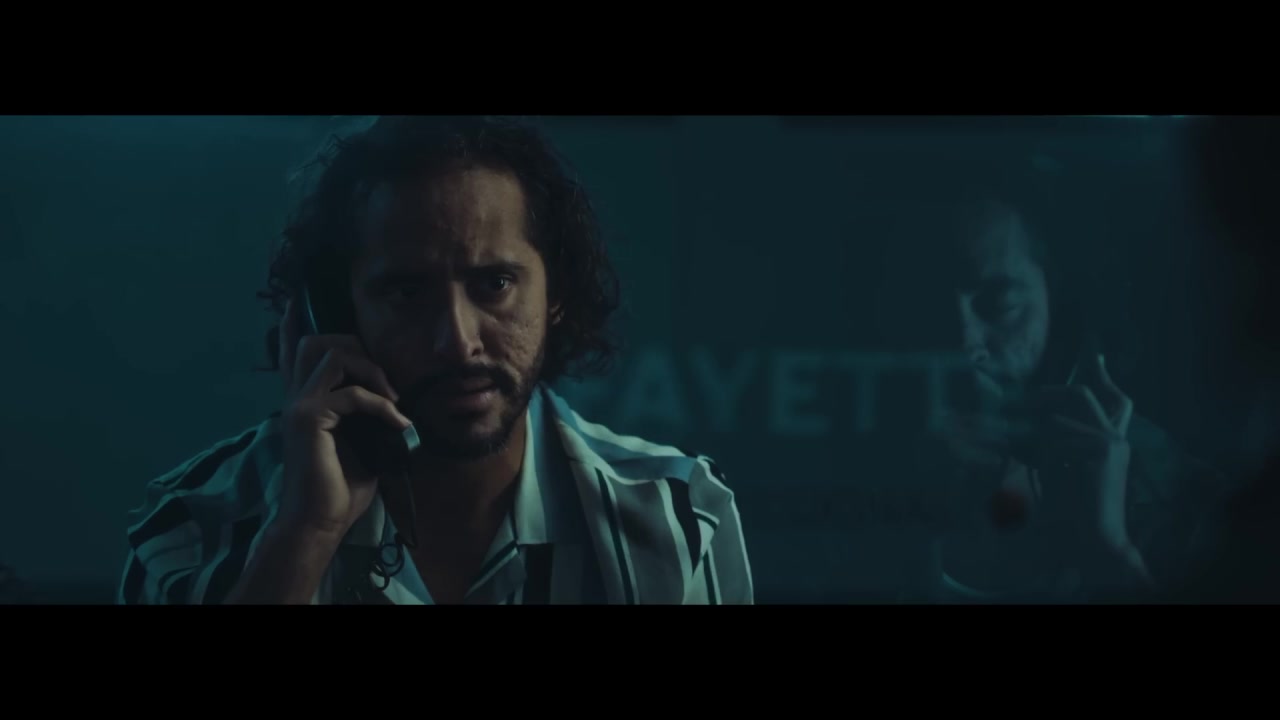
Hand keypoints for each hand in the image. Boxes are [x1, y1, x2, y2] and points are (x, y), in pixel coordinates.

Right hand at [276, 298, 411, 539]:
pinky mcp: (307, 418)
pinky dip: (382, 406)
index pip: (296, 351)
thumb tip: (395, 399)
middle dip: (359, 348)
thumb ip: (365, 413)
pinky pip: (351, 393)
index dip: (299, 322)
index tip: (302, 299)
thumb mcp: (361, 441)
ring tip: (393, 399)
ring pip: (333, 354)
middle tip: (387, 383)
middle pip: (317, 339)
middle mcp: (295, 396)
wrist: (319, 522)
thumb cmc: (340, 488)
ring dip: (372, 369)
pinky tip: (399, 426)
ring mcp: (298, 405)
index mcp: (304, 400)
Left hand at [1026, 354, 1149, 583]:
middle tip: (1019, 401)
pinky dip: (1038, 453)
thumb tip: (1017, 424)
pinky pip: (1057, 440)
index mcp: (1109, 441)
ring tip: (1017, 454)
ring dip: (1029, 436)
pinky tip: (1036, 470)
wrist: (1095, 541)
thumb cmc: (1072, 511)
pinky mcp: (1103, 451)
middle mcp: (1115, 438)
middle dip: (1047, 394)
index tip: (1095, 356)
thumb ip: (1047, 444)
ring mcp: (1111, 443)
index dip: (1104, 377)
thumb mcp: (1056, 469)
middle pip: (1081, 396)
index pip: (1115, 400)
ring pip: (1057, 422)